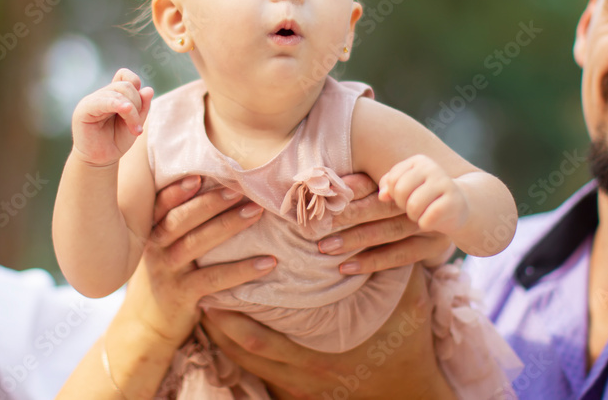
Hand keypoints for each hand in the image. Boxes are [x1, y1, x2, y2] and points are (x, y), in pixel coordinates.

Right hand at [71, 68, 153, 167]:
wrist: (99, 160)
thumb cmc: (116, 141)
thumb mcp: (135, 123)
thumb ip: (142, 107)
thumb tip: (148, 89)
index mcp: (113, 94)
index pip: (126, 76)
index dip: (137, 86)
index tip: (140, 107)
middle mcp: (102, 94)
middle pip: (126, 86)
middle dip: (138, 104)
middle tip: (138, 127)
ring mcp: (92, 100)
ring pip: (118, 93)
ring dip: (132, 112)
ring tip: (135, 130)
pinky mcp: (83, 110)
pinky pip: (101, 101)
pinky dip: (116, 104)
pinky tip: (126, 110)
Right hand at [130, 177, 276, 344]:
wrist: (150, 324)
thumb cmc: (169, 273)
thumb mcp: (167, 245)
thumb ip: (184, 219)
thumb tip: (225, 184)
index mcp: (152, 230)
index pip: (160, 204)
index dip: (176, 190)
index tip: (198, 175)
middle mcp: (155, 248)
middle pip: (178, 220)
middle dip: (209, 202)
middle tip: (239, 188)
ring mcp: (166, 272)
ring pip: (195, 245)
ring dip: (227, 226)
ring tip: (256, 211)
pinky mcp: (181, 296)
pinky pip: (213, 280)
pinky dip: (241, 270)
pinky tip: (268, 263)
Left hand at [201, 263, 455, 399]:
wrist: (411, 396)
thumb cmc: (408, 347)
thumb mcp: (405, 303)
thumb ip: (389, 264)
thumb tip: (377, 226)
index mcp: (315, 352)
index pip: (260, 337)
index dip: (231, 317)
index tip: (212, 288)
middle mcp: (299, 373)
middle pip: (241, 352)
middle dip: (216, 325)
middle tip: (196, 293)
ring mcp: (297, 386)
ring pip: (246, 364)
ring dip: (223, 338)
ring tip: (204, 307)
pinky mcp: (300, 392)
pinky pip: (260, 373)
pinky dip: (241, 353)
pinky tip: (230, 333)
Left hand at [319, 174, 453, 274]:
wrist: (458, 208)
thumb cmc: (410, 196)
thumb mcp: (391, 185)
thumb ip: (364, 184)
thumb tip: (327, 183)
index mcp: (407, 177)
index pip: (374, 184)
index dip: (349, 192)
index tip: (322, 200)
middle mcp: (419, 199)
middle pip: (379, 208)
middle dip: (347, 216)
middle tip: (318, 225)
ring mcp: (428, 223)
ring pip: (388, 232)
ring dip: (355, 241)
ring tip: (326, 248)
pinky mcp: (434, 247)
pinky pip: (400, 255)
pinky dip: (372, 262)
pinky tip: (347, 267)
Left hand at [378, 155, 469, 235]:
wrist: (459, 207)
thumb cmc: (425, 197)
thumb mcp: (406, 188)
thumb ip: (389, 186)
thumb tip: (382, 196)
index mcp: (418, 161)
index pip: (392, 180)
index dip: (394, 195)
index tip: (406, 198)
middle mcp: (432, 168)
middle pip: (400, 191)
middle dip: (403, 205)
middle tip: (413, 208)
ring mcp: (445, 183)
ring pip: (413, 205)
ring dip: (414, 216)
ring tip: (422, 213)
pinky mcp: (454, 202)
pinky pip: (428, 218)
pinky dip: (425, 224)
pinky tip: (431, 220)